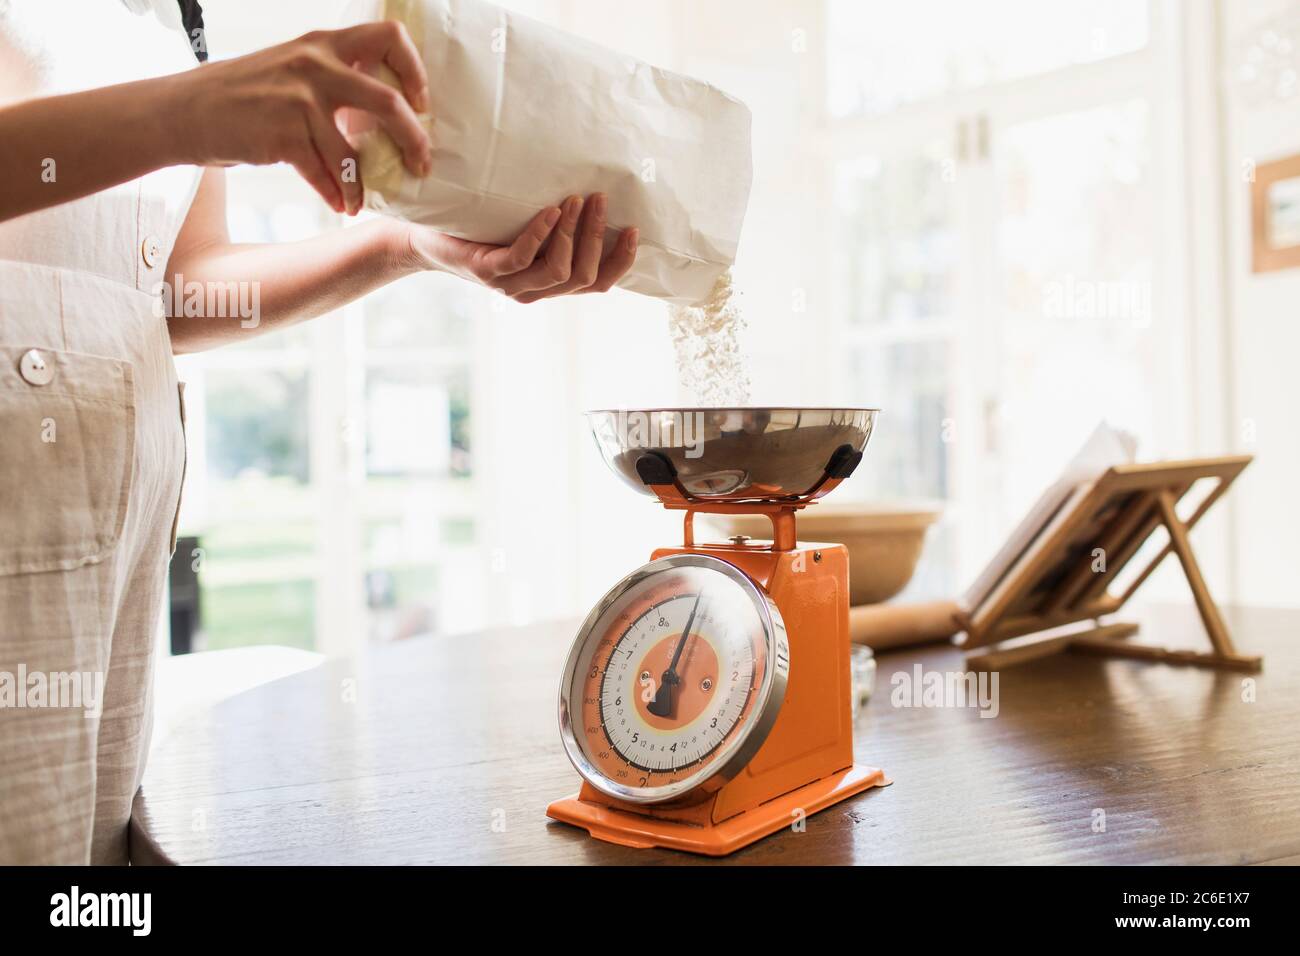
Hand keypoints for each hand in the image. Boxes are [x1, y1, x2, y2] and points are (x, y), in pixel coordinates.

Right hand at [174, 22, 430, 214]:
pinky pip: (324, 173)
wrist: (183, 111)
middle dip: (414, 138)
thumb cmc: (243, 94)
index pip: (389, 36)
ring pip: (352, 151)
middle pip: (388, 100)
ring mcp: (298, 99)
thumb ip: (334, 77)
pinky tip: (341, 206)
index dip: (414, 70)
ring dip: (364, 184)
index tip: (420, 102)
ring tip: (363, 201)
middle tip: (421, 163)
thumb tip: (386, 107)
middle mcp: (315, 65)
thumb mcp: (292, 67)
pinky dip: (336, 194)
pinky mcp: (281, 134)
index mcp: (323, 44)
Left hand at [405, 193, 638, 302]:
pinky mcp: (486, 272)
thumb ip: (556, 227)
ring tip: (576, 199)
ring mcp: (510, 285)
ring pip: (558, 271)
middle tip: (600, 198)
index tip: (633, 229)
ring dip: (573, 233)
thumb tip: (594, 194)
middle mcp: (534, 291)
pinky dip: (541, 233)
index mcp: (549, 285)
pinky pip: (521, 258)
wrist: (426, 239)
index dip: (621, 261)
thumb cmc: (481, 230)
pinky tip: (549, 210)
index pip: (598, 284)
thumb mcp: (525, 229)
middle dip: (597, 236)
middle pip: (583, 276)